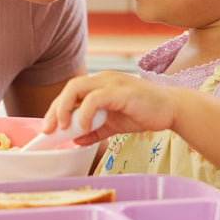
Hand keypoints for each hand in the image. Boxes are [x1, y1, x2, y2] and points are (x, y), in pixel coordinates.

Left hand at [41, 71, 179, 145]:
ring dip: (65, 109)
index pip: (70, 93)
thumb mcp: (113, 124)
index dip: (56, 109)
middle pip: (69, 88)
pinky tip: (84, 128)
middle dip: (55, 109)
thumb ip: (95, 130)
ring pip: (77, 88)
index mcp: (100, 84)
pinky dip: (85, 113)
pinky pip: (95, 98)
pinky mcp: (121, 91)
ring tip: (64, 128)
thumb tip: (75, 140)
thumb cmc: (144, 112)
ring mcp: (111, 82)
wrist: (172, 109)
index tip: (48, 130)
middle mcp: (103, 78)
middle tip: (49, 130)